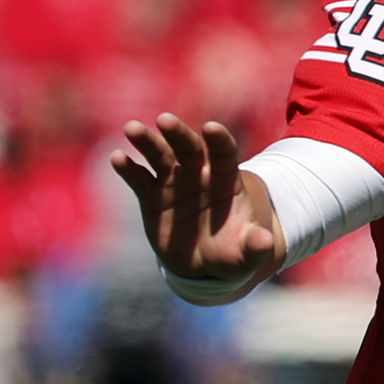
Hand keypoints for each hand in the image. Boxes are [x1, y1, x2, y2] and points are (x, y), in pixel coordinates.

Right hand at [110, 113, 276, 296]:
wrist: (204, 264)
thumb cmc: (230, 253)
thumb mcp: (245, 254)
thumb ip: (255, 246)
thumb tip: (266, 243)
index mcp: (226, 181)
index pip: (224, 154)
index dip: (219, 141)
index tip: (211, 128)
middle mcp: (198, 174)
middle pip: (188, 148)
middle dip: (177, 134)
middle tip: (164, 120)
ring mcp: (173, 182)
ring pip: (159, 155)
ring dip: (146, 141)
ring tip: (132, 128)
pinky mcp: (151, 196)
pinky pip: (139, 179)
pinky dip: (128, 168)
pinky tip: (118, 158)